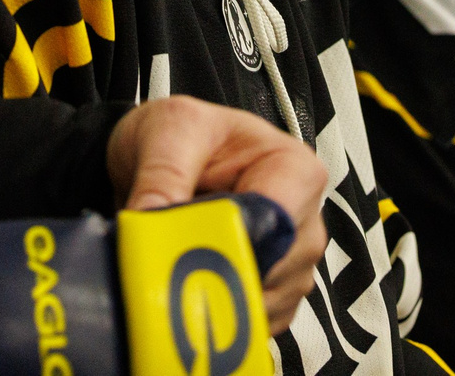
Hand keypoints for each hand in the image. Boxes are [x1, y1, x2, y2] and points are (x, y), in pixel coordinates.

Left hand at [106, 95, 326, 335]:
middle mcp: (304, 220)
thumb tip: (150, 221)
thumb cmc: (183, 135)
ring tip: (174, 273)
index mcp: (295, 169)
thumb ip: (162, 173)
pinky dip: (219, 319)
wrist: (167, 157)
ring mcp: (293, 263)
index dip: (232, 245)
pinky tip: (191, 291)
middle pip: (273, 271)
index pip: (278, 223)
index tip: (188, 257)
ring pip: (263, 304)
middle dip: (217, 278)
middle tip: (166, 272)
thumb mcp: (169, 129)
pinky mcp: (275, 295)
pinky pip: (255, 325)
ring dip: (215, 300)